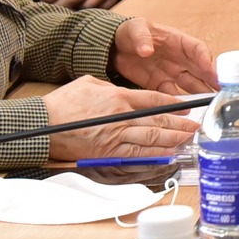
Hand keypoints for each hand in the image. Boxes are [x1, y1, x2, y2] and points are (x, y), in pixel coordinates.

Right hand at [41, 77, 198, 163]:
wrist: (42, 126)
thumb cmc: (63, 103)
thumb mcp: (90, 83)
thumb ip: (111, 87)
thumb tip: (124, 92)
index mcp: (118, 97)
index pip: (153, 100)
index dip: (174, 104)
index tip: (187, 107)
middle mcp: (121, 117)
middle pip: (158, 120)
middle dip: (180, 124)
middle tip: (196, 126)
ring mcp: (115, 137)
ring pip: (151, 138)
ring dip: (173, 139)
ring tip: (188, 140)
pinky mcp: (107, 153)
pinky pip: (136, 154)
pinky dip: (153, 154)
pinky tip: (167, 154)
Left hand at [110, 18, 215, 94]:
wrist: (115, 47)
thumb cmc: (131, 32)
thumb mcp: (135, 28)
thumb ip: (141, 38)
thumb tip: (146, 50)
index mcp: (177, 41)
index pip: (197, 49)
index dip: (204, 58)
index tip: (208, 67)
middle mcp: (179, 58)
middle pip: (200, 70)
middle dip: (211, 80)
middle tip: (221, 91)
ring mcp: (171, 73)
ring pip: (191, 84)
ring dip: (200, 93)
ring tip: (210, 104)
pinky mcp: (160, 85)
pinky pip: (173, 95)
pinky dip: (179, 103)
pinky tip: (185, 111)